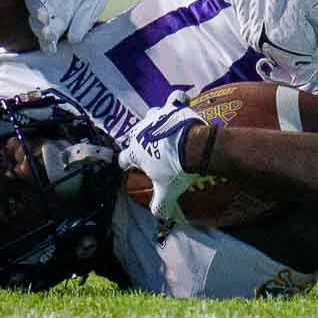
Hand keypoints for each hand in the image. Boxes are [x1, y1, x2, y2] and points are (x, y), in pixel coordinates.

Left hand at [26, 0, 108, 51]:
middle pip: (37, 17)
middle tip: (45, 30)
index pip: (48, 31)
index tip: (51, 47)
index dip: (48, 40)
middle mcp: (48, 3)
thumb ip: (86, 19)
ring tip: (44, 14)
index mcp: (59, 15)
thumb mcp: (97, 2)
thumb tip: (74, 39)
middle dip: (40, 25)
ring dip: (37, 7)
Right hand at [119, 94, 202, 238]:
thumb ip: (159, 206)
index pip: (122, 158)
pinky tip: (182, 104)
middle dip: (141, 141)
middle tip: (153, 150)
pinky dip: (178, 101)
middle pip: (135, 135)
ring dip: (155, 121)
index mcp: (135, 151)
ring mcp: (157, 116)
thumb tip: (157, 218)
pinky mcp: (173, 107)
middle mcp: (141, 131)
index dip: (126, 163)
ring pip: (150, 115)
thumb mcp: (166, 192)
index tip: (132, 167)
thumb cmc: (176, 170)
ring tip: (164, 128)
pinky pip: (174, 98)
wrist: (194, 147)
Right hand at [230, 0, 317, 87]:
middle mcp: (255, 31)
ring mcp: (272, 31)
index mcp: (247, 29)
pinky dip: (302, 2)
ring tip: (293, 5)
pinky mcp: (290, 30)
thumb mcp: (263, 31)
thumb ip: (249, 13)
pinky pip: (295, 1)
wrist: (311, 63)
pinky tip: (305, 11)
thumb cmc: (289, 42)